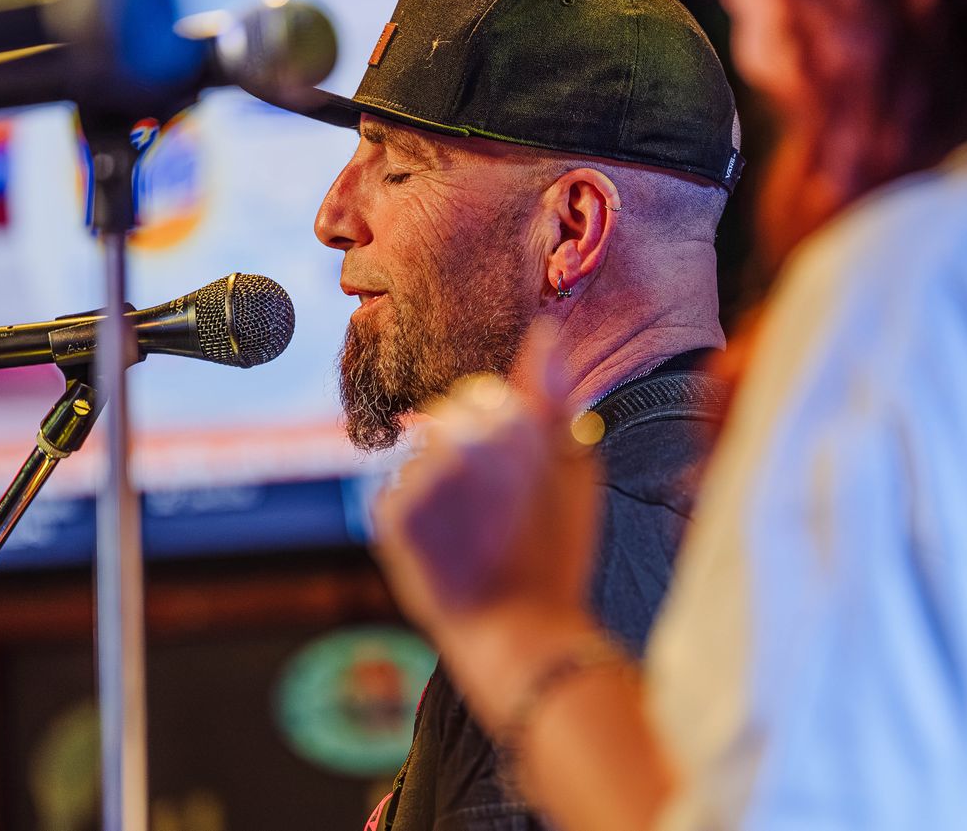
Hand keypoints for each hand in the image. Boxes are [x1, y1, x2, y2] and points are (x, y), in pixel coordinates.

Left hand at [372, 322, 602, 695]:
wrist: (519, 633)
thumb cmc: (554, 552)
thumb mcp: (576, 469)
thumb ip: (554, 396)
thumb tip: (545, 332)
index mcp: (511, 420)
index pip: (483, 398)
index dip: (502, 442)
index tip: (517, 487)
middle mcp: (462, 439)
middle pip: (446, 421)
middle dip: (464, 456)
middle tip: (495, 515)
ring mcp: (422, 476)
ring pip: (421, 458)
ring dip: (439, 486)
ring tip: (472, 534)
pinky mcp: (390, 514)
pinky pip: (396, 495)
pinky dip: (415, 519)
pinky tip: (446, 550)